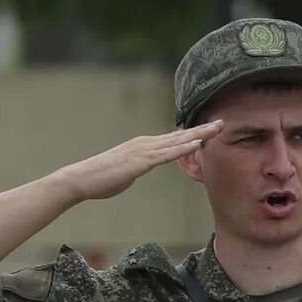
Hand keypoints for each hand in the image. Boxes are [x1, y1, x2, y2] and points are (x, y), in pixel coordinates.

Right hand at [58, 124, 221, 204]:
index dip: (193, 133)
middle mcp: (144, 143)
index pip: (173, 138)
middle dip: (201, 129)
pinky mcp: (139, 161)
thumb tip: (143, 167)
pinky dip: (182, 149)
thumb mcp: (127, 171)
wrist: (80, 179)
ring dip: (197, 135)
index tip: (210, 129)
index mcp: (143, 145)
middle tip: (221, 122)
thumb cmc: (101, 178)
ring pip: (175, 141)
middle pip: (178, 135)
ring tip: (216, 129)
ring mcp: (142, 151)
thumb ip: (139, 166)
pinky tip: (196, 144)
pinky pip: (165, 155)